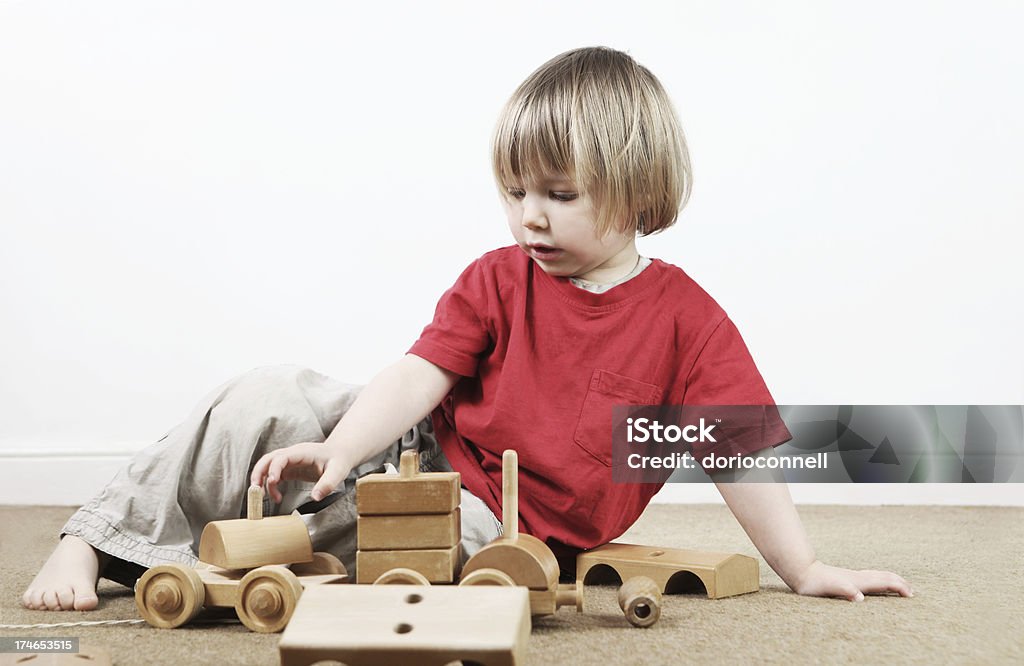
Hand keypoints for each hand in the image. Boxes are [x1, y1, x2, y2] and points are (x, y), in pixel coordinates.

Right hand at [250, 442, 351, 502]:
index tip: (271, 482)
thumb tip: (316, 497)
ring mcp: (289, 461)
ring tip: (261, 496)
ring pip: (267, 466)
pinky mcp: (289, 469)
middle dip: (258, 472)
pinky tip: (277, 498)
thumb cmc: (338, 461)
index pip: (281, 457)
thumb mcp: (337, 472)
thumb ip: (327, 484)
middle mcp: (292, 454)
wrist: (340, 454)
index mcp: (302, 452)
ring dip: (261, 480)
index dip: (274, 468)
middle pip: (268, 459)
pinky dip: (270, 486)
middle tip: (255, 489)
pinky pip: (274, 475)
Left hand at [791, 560, 912, 600]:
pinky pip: (869, 579)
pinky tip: (875, 587)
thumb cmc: (816, 583)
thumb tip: (860, 598)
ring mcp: (853, 577)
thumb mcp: (831, 588)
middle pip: (884, 576)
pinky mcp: (847, 579)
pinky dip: (879, 582)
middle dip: (900, 582)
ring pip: (877, 576)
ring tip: (900, 587)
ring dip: (891, 581)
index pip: (884, 582)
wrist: (802, 572)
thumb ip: (846, 590)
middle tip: (913, 592)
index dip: (898, 587)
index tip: (911, 595)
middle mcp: (858, 577)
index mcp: (858, 581)